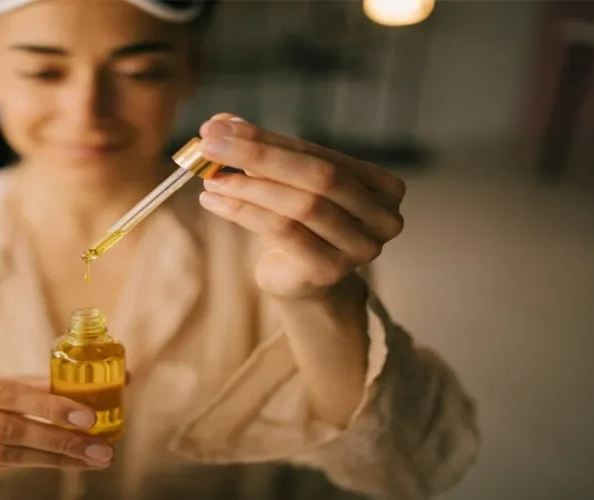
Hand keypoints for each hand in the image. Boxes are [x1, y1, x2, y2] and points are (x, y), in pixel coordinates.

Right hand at [0, 367, 113, 489]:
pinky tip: (63, 464)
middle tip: (98, 446)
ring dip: (52, 456)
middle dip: (57, 437)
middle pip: (5, 426)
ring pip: (3, 452)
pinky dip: (33, 463)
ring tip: (90, 458)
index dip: (48, 404)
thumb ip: (31, 386)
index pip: (5, 391)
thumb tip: (90, 382)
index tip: (88, 415)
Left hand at [197, 114, 405, 299]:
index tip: (220, 127)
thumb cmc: (298, 223)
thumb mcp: (285, 181)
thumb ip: (260, 149)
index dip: (267, 138)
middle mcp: (381, 217)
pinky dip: (243, 212)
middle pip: (317, 176)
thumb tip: (219, 124)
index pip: (318, 153)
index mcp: (383, 186)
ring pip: (300, 205)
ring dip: (247, 187)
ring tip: (211, 178)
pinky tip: (213, 202)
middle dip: (258, 156)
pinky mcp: (329, 270)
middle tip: (210, 146)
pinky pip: (283, 232)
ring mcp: (359, 247)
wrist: (301, 281)